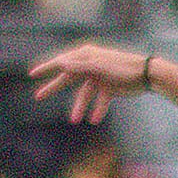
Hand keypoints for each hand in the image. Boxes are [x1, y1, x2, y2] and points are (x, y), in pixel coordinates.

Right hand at [27, 42, 148, 124]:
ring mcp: (99, 76)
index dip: (46, 68)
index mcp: (86, 56)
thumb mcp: (98, 67)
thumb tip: (60, 62)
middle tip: (38, 97)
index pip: (61, 61)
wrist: (147, 75)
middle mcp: (90, 65)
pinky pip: (99, 100)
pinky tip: (95, 120)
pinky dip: (97, 109)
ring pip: (84, 94)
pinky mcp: (109, 87)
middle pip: (67, 78)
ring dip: (80, 107)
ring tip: (75, 121)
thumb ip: (79, 66)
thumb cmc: (122, 67)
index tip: (31, 74)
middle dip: (54, 88)